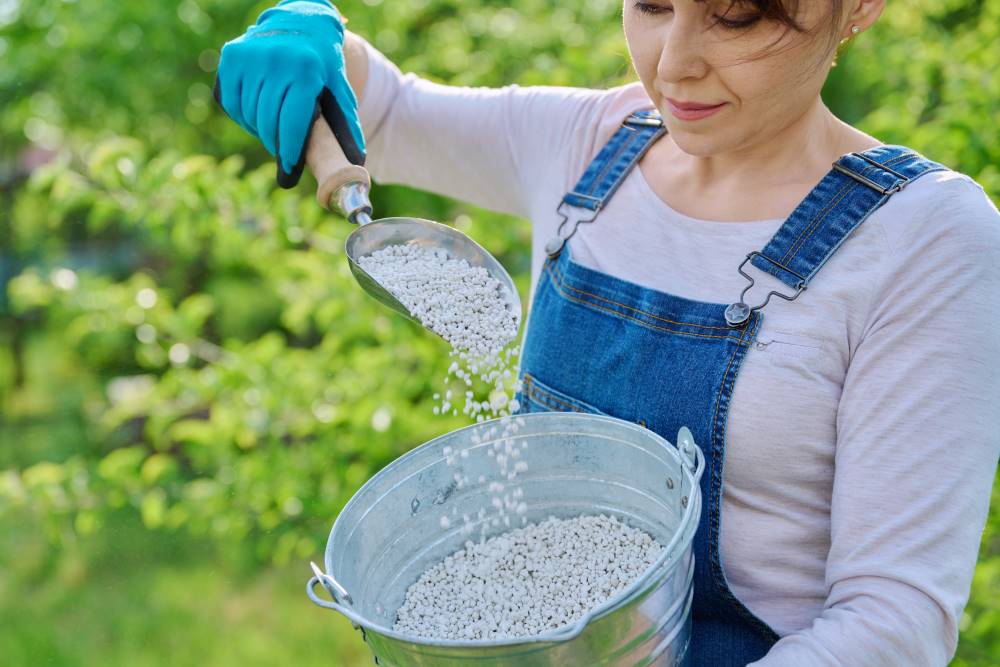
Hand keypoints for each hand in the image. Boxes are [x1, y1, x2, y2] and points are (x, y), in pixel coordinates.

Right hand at [214, 0, 365, 187]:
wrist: (302, 24)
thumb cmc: (323, 66)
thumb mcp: (339, 90)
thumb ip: (346, 125)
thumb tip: (355, 162)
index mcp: (305, 71)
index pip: (292, 123)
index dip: (289, 151)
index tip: (288, 171)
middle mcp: (275, 60)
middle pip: (268, 122)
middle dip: (275, 143)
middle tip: (283, 151)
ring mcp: (250, 56)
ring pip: (248, 114)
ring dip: (259, 130)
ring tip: (273, 128)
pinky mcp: (232, 56)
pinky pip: (231, 102)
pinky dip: (242, 115)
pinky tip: (256, 112)